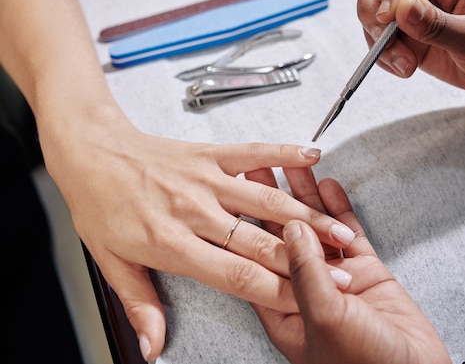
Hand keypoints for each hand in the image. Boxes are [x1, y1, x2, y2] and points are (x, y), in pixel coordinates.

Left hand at [42, 112, 355, 360]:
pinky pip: (252, 152)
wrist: (90, 149)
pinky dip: (284, 153)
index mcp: (171, 243)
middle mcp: (194, 211)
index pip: (236, 275)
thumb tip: (153, 345)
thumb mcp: (110, 261)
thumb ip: (139, 304)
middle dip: (306, 261)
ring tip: (341, 231)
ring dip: (308, 217)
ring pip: (266, 202)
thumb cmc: (99, 203)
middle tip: (343, 272)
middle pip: (261, 242)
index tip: (310, 301)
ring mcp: (205, 179)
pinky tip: (312, 156)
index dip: (278, 290)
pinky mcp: (209, 154)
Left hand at [248, 168, 450, 363]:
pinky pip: (349, 234)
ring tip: (295, 164)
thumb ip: (305, 271)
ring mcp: (337, 279)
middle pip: (284, 236)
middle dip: (273, 200)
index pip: (257, 257)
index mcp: (283, 309)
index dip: (247, 221)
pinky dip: (340, 210)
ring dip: (306, 197)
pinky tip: (330, 187)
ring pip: (316, 229)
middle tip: (262, 165)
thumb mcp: (326, 317)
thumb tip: (291, 228)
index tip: (239, 190)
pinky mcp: (366, 272)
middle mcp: (306, 290)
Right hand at [357, 0, 464, 98]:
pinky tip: (406, 68)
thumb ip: (439, 25)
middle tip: (384, 40)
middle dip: (374, 13)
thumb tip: (403, 8)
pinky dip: (385, 57)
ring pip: (375, 14)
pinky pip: (381, 41)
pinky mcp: (410, 38)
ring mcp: (416, 14)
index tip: (391, 14)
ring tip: (405, 64)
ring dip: (379, 41)